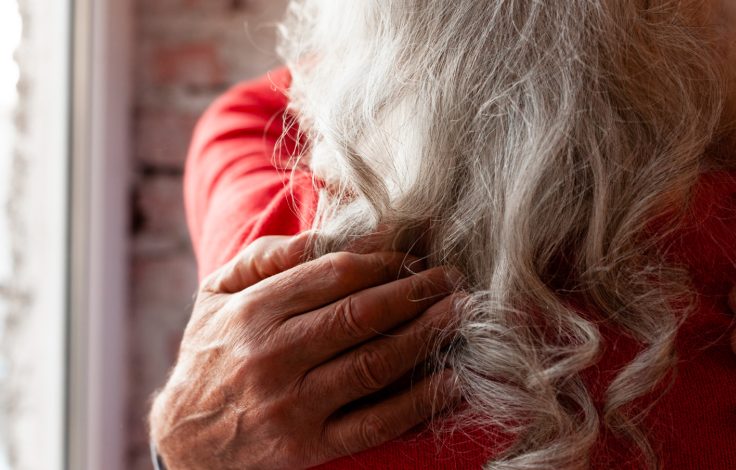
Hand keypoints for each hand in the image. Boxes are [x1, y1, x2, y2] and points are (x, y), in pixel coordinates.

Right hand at [149, 231, 462, 469]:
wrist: (186, 439)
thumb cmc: (212, 352)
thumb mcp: (218, 294)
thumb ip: (267, 256)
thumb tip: (330, 231)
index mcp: (252, 312)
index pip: (334, 275)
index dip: (384, 261)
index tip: (413, 254)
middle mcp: (271, 357)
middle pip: (361, 315)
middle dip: (416, 292)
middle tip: (451, 278)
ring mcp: (292, 406)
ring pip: (374, 364)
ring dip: (426, 335)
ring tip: (460, 314)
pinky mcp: (310, 447)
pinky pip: (376, 422)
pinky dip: (420, 400)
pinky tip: (452, 378)